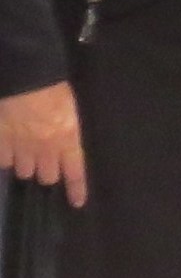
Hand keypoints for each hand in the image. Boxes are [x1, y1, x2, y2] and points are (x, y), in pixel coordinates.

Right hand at [0, 82, 86, 206]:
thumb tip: (69, 140)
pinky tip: (5, 151)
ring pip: (23, 170)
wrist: (24, 75)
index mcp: (68, 141)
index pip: (75, 174)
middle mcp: (45, 149)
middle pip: (46, 177)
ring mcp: (21, 145)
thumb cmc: (52, 86)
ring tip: (22, 157)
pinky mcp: (1, 138)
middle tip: (42, 166)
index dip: (76, 189)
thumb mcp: (71, 109)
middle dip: (45, 173)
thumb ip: (69, 130)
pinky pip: (2, 160)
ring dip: (23, 165)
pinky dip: (4, 157)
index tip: (76, 202)